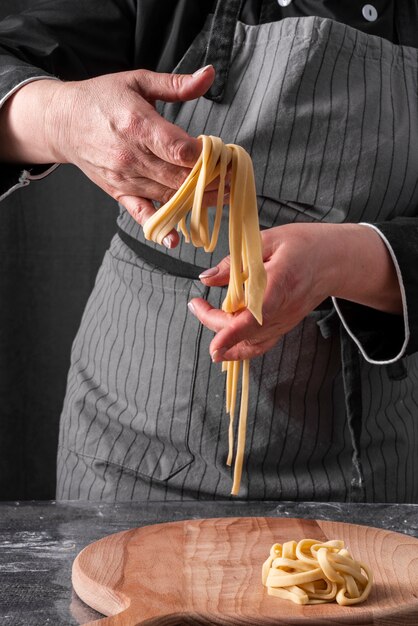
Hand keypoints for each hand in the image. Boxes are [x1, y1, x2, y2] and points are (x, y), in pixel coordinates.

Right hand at [0, 66, 215, 246]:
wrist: (63, 122)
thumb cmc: (102, 99)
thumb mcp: (138, 82)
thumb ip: (176, 85)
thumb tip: (210, 74)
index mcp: (138, 124)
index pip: (180, 149)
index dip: (206, 156)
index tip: (225, 155)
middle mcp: (131, 155)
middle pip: (179, 175)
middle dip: (210, 179)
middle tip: (233, 179)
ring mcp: (125, 178)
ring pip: (168, 194)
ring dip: (197, 199)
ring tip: (222, 197)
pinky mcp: (119, 192)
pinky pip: (141, 213)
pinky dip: (159, 227)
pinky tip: (176, 239)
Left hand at [188, 223, 401, 360]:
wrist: (334, 259)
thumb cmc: (303, 245)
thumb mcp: (267, 240)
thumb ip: (236, 262)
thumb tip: (206, 278)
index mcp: (280, 283)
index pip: (254, 317)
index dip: (232, 335)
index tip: (214, 348)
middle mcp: (283, 310)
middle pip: (245, 332)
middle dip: (213, 322)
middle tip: (196, 304)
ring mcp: (285, 322)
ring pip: (250, 343)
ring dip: (223, 337)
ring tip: (204, 314)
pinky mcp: (284, 326)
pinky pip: (260, 345)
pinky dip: (240, 349)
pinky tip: (224, 342)